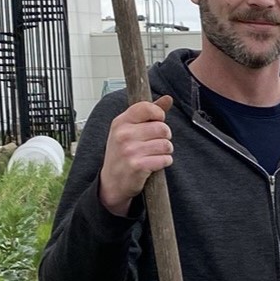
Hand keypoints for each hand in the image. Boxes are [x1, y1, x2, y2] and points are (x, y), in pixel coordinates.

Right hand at [99, 95, 174, 215]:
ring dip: (166, 151)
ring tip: (156, 154)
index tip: (158, 121)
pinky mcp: (138, 166)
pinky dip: (165, 162)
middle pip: (162, 128)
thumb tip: (168, 98)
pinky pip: (165, 159)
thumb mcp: (128, 130)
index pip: (146, 108)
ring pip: (166, 144)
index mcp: (120, 122)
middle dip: (165, 136)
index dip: (159, 114)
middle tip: (157, 142)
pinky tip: (155, 163)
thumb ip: (148, 113)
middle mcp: (123, 134)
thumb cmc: (122, 154)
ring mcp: (130, 150)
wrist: (112, 182)